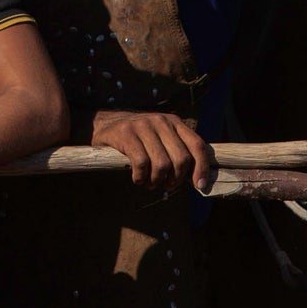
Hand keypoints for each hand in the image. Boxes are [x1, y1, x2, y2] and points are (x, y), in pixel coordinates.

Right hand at [90, 109, 214, 192]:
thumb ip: (178, 152)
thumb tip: (199, 179)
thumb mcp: (161, 139)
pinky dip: (141, 178)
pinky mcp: (126, 133)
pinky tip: (137, 178)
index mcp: (174, 122)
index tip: (199, 186)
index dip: (202, 168)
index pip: (197, 145)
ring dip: (156, 181)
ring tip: (149, 183)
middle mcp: (161, 121)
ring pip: (162, 164)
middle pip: (181, 159)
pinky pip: (142, 163)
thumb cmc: (138, 140)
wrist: (104, 125)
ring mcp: (144, 125)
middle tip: (166, 185)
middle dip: (175, 179)